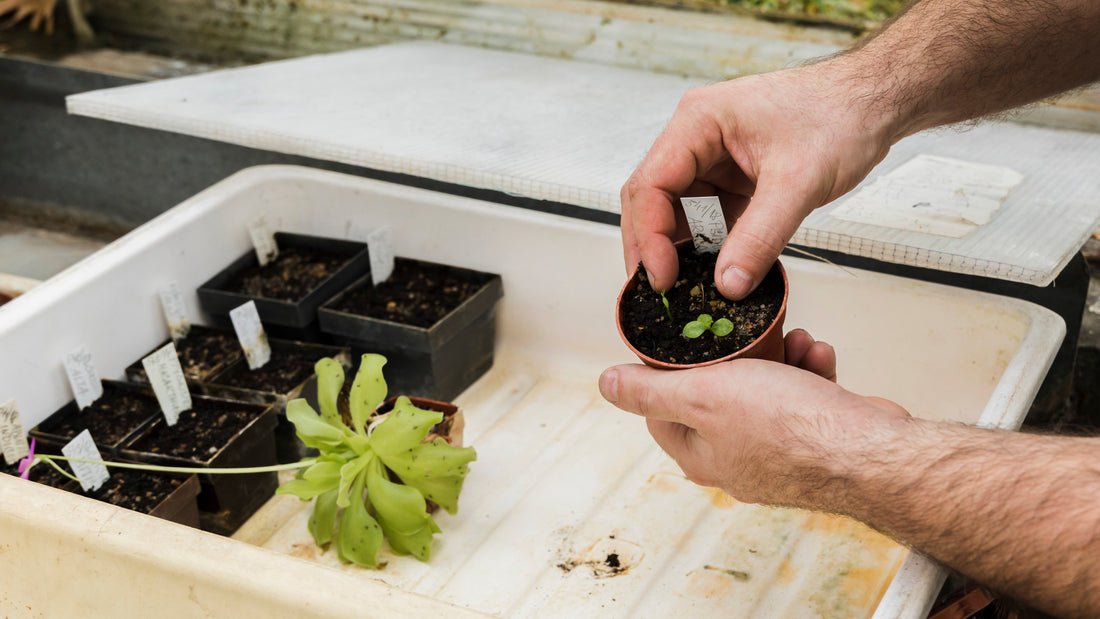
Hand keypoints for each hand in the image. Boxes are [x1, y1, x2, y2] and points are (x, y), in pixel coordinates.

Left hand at [598, 329, 909, 509]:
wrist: (871, 451)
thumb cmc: (792, 430)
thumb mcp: (702, 395)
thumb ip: (650, 390)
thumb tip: (608, 385)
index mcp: (700, 455)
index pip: (661, 408)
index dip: (669, 369)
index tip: (684, 339)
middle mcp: (737, 459)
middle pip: (717, 394)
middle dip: (735, 356)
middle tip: (744, 333)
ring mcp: (778, 451)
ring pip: (764, 389)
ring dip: (777, 357)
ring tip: (791, 342)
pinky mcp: (815, 439)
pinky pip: (802, 396)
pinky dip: (808, 371)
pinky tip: (816, 356)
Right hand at [620, 64, 895, 298]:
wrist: (873, 104)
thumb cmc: (840, 116)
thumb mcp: (799, 182)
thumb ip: (760, 236)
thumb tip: (728, 284)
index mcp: (698, 122)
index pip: (650, 185)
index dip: (649, 237)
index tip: (662, 278)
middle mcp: (696, 139)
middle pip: (652, 201)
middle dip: (653, 249)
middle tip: (659, 296)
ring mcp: (711, 161)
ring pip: (676, 214)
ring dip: (678, 252)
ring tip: (683, 291)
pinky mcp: (730, 180)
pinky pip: (706, 219)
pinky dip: (706, 248)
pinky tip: (712, 274)